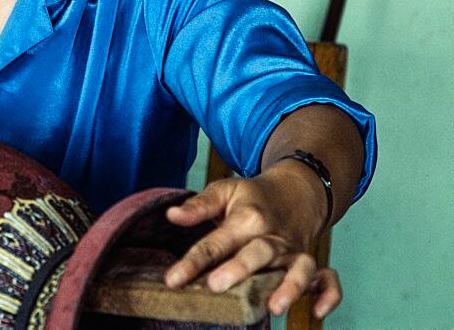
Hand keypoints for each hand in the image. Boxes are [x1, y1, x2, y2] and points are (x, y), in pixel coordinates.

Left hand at [163, 167, 340, 318]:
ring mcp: (294, 253)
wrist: (295, 192)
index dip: (193, 262)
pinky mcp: (311, 265)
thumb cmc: (252, 196)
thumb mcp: (224, 191)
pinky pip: (329, 280)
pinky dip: (329, 294)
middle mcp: (273, 238)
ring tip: (273, 307)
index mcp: (248, 218)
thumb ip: (198, 206)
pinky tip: (318, 311)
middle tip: (215, 285)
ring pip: (298, 268)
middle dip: (239, 269)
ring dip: (289, 286)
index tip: (173, 279)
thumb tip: (172, 215)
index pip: (216, 242)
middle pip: (258, 253)